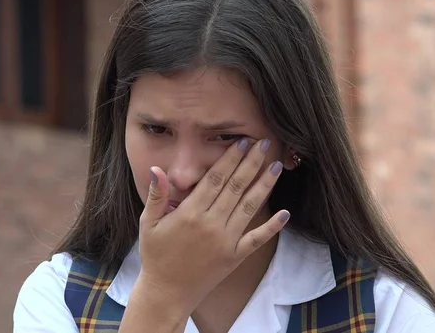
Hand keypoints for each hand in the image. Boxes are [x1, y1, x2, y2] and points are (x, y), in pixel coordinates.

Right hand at [136, 138, 289, 314]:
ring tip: (276, 166)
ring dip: (265, 185)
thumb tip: (157, 169)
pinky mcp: (235, 257)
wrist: (166, 293)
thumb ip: (156, 195)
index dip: (230, 159)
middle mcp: (211, 225)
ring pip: (249, 207)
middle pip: (236, 187)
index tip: (241, 142)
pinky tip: (285, 213)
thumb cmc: (156, 255)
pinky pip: (256, 239)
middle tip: (265, 144)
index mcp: (190, 213)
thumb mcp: (148, 223)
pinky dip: (272, 227)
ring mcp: (226, 242)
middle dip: (251, 163)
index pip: (214, 179)